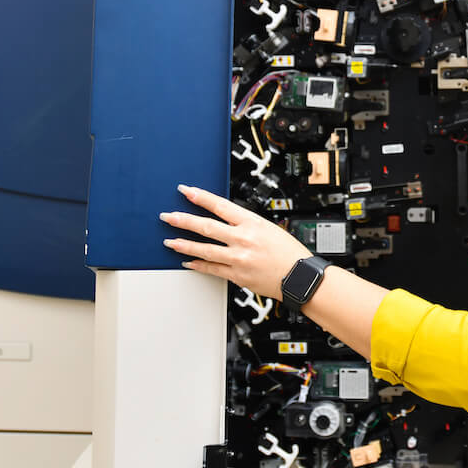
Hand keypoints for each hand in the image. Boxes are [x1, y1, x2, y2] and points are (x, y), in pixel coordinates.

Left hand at [160, 185, 310, 300]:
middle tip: (168, 217)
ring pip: (204, 249)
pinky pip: (212, 269)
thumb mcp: (270, 228)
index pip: (219, 205)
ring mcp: (238, 258)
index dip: (200, 197)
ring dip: (184, 244)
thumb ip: (247, 225)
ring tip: (170, 241)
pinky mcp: (237, 275)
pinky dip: (198, 266)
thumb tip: (228, 222)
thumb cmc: (290, 253)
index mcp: (252, 222)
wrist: (300, 276)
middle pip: (206, 226)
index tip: (186, 191)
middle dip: (183, 220)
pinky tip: (187, 263)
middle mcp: (243, 239)